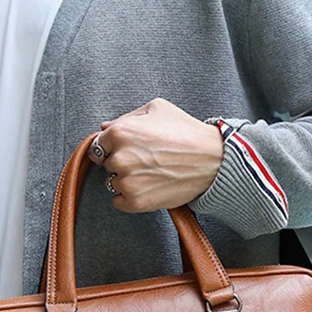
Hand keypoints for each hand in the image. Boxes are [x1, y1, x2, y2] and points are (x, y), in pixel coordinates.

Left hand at [88, 98, 222, 212]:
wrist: (212, 160)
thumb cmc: (187, 132)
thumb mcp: (157, 109)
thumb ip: (127, 117)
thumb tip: (104, 126)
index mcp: (120, 132)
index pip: (98, 145)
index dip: (113, 147)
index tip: (129, 149)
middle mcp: (119, 157)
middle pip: (106, 165)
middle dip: (121, 162)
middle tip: (146, 160)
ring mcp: (127, 182)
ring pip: (112, 183)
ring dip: (126, 180)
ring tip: (151, 173)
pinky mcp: (136, 202)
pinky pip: (118, 202)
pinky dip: (129, 198)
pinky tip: (149, 187)